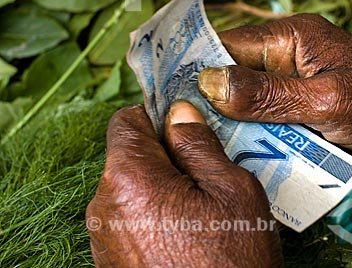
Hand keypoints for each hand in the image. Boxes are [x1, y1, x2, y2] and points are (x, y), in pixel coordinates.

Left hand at [86, 101, 282, 267]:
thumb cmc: (232, 262)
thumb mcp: (231, 191)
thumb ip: (199, 145)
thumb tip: (179, 113)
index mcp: (129, 179)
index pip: (128, 121)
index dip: (158, 116)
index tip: (185, 123)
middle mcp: (105, 206)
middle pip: (130, 156)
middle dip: (167, 155)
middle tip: (207, 168)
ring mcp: (105, 236)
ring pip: (133, 188)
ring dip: (164, 185)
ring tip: (203, 205)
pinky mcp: (112, 259)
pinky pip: (132, 218)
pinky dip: (156, 213)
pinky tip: (189, 230)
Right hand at [198, 14, 351, 172]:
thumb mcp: (325, 101)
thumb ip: (268, 95)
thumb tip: (208, 83)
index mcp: (292, 39)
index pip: (230, 47)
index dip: (198, 69)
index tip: (170, 98)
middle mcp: (290, 60)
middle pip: (237, 79)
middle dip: (215, 105)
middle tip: (188, 133)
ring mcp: (298, 89)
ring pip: (251, 106)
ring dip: (236, 127)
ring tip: (210, 149)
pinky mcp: (306, 115)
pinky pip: (271, 125)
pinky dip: (258, 140)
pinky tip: (242, 158)